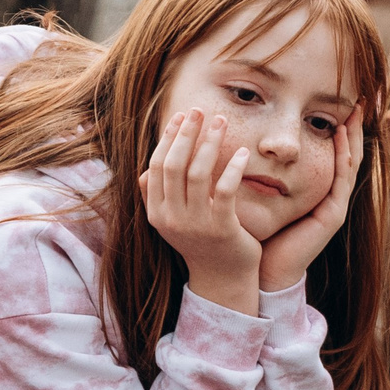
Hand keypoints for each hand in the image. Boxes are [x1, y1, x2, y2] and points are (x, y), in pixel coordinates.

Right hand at [143, 110, 261, 316]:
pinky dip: (233, 167)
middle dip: (186, 133)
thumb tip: (145, 171)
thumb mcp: (174, 221)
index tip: (181, 117)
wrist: (223, 280)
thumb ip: (160, 197)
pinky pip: (225, 189)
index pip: (157, 166)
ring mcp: (195, 224)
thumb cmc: (201, 244)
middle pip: (174, 164)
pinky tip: (243, 152)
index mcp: (156, 213)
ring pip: (197, 173)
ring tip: (222, 122)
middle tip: (200, 110)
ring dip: (209, 143)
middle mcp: (171, 218)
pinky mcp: (221, 229)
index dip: (169, 139)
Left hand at [260, 110, 364, 294]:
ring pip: (351, 162)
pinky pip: (342, 178)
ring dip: (354, 134)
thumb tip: (249, 137)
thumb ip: (263, 170)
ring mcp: (335, 205)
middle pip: (350, 153)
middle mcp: (331, 195)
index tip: (343, 100)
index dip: (341, 127)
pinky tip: (340, 134)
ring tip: (356, 109)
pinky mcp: (333, 214)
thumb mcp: (262, 194)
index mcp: (317, 190)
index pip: (335, 152)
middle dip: (356, 126)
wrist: (263, 269)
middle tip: (364, 98)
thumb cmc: (260, 233)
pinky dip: (343, 155)